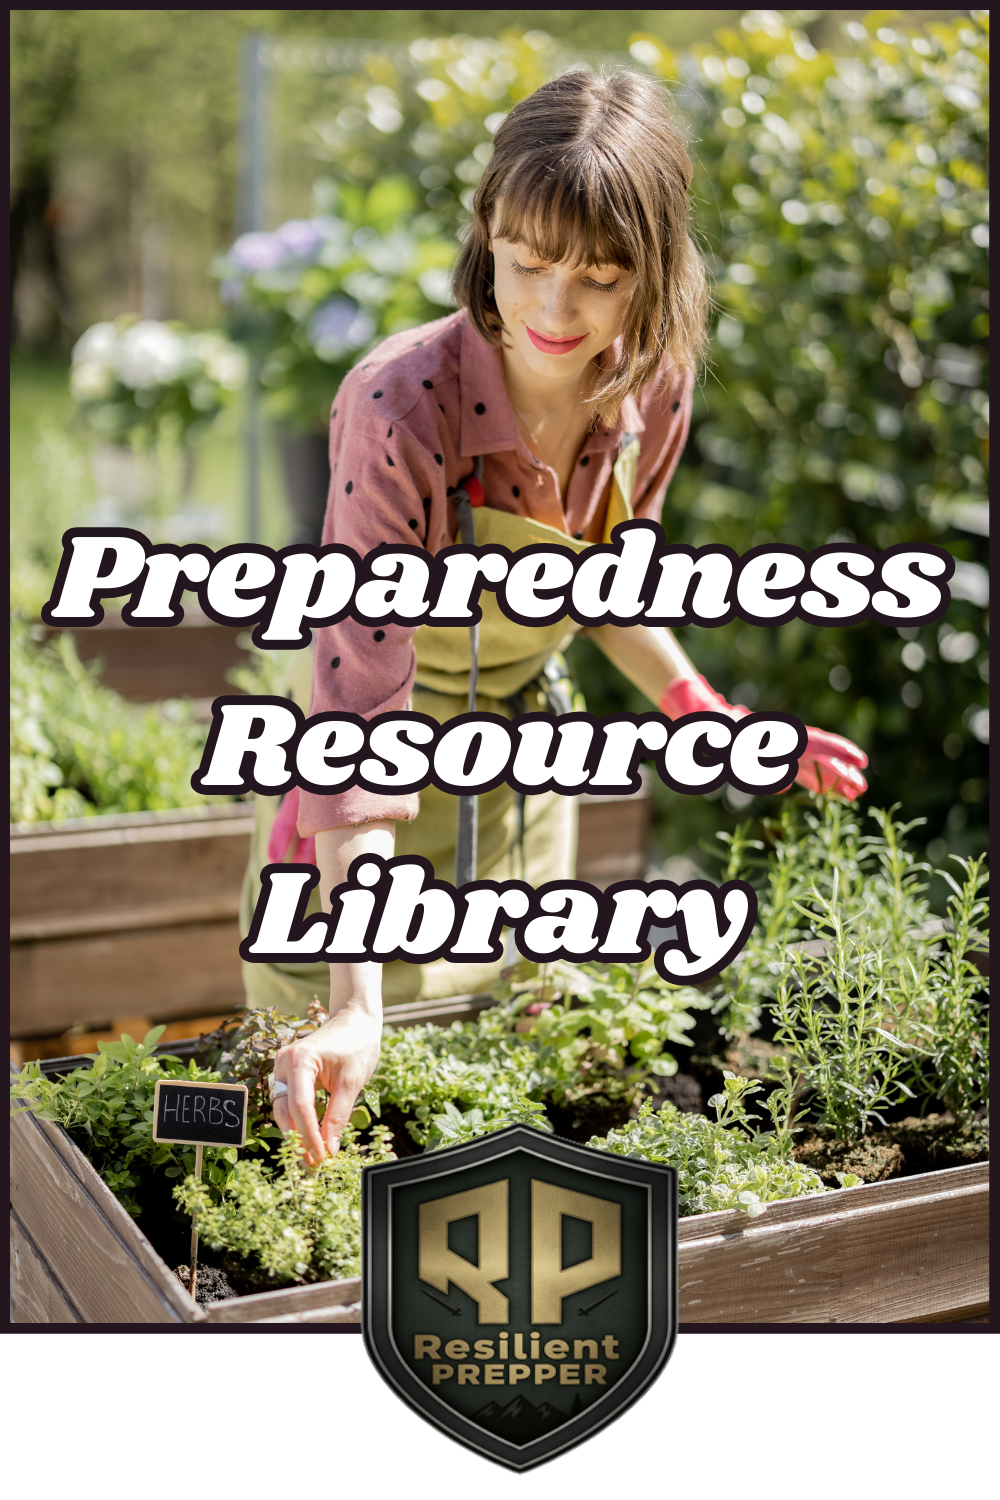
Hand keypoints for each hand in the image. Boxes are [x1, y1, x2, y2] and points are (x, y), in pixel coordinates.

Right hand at [271, 1004, 381, 1164]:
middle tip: (314, 1166)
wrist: (355, 1020)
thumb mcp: (352, 1083)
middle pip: (285, 1111)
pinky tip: (310, 1139)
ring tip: (312, 1158)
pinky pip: (288, 1102)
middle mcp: (284, 1063)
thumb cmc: (357, 1045)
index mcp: (300, 1061)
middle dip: (298, 1141)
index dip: (309, 1137)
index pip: (301, 1107)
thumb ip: (338, 1116)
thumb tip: (330, 1149)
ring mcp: (282, 1068)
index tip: (322, 1158)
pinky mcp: (287, 1074)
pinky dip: (298, 1121)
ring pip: (283, 1110)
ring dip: (296, 1134)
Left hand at [660, 675, 866, 799]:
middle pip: (816, 757)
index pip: (812, 742)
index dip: (837, 751)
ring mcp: (774, 750)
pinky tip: (822, 793)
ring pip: (808, 765)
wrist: (695, 716)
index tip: (860, 761)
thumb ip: (739, 744)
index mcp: (772, 734)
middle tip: (862, 790)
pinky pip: (793, 770)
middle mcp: (778, 742)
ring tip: (853, 795)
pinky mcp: (766, 759)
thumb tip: (761, 757)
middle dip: (840, 773)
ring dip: (830, 780)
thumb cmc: (707, 723)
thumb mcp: (720, 731)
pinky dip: (809, 781)